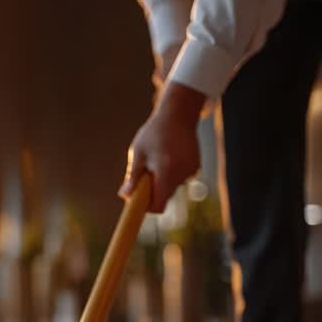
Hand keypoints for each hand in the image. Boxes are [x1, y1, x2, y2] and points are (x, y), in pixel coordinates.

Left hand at [119, 81, 206, 213]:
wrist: (178, 114)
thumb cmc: (154, 132)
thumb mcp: (139, 153)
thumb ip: (133, 176)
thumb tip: (125, 196)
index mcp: (165, 172)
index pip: (159, 205)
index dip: (148, 207)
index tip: (140, 200)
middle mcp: (181, 174)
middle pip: (165, 197)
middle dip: (154, 190)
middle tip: (146, 172)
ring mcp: (191, 171)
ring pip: (172, 187)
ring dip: (163, 180)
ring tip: (159, 159)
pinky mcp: (196, 167)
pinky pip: (180, 179)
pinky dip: (173, 173)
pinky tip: (170, 155)